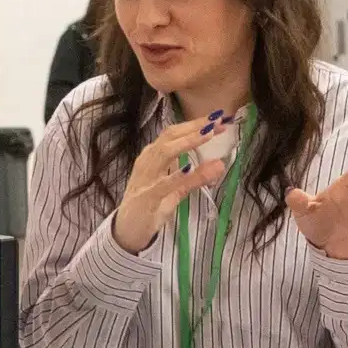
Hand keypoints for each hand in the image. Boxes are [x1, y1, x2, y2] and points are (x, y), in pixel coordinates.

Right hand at [108, 114, 230, 253]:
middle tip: (217, 121)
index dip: (196, 123)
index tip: (218, 117)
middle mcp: (147, 161)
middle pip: (170, 136)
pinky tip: (189, 168)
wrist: (127, 230)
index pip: (175, 133)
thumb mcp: (176, 189)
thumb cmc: (150, 205)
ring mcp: (145, 178)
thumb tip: (220, 164)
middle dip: (194, 127)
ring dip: (188, 142)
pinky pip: (162, 184)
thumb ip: (196, 177)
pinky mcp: (146, 198)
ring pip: (164, 153)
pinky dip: (177, 175)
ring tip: (207, 134)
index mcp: (153, 155)